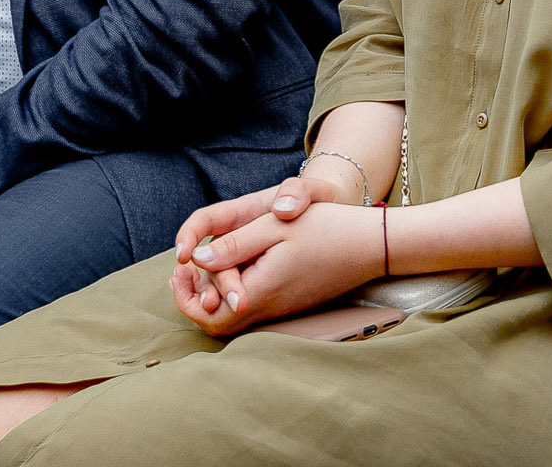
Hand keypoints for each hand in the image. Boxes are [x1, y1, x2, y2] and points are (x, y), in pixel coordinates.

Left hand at [170, 201, 383, 338]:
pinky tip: (234, 263)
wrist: (373, 244)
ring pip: (236, 314)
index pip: (210, 316)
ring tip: (203, 263)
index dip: (187, 298)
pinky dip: (235, 289)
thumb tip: (196, 260)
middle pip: (219, 323)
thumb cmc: (326, 229)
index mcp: (261, 292)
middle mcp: (271, 307)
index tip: (178, 269)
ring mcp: (284, 307)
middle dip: (195, 299)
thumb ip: (233, 246)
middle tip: (182, 270)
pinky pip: (254, 305)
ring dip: (214, 292)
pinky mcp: (294, 301)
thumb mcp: (274, 228)